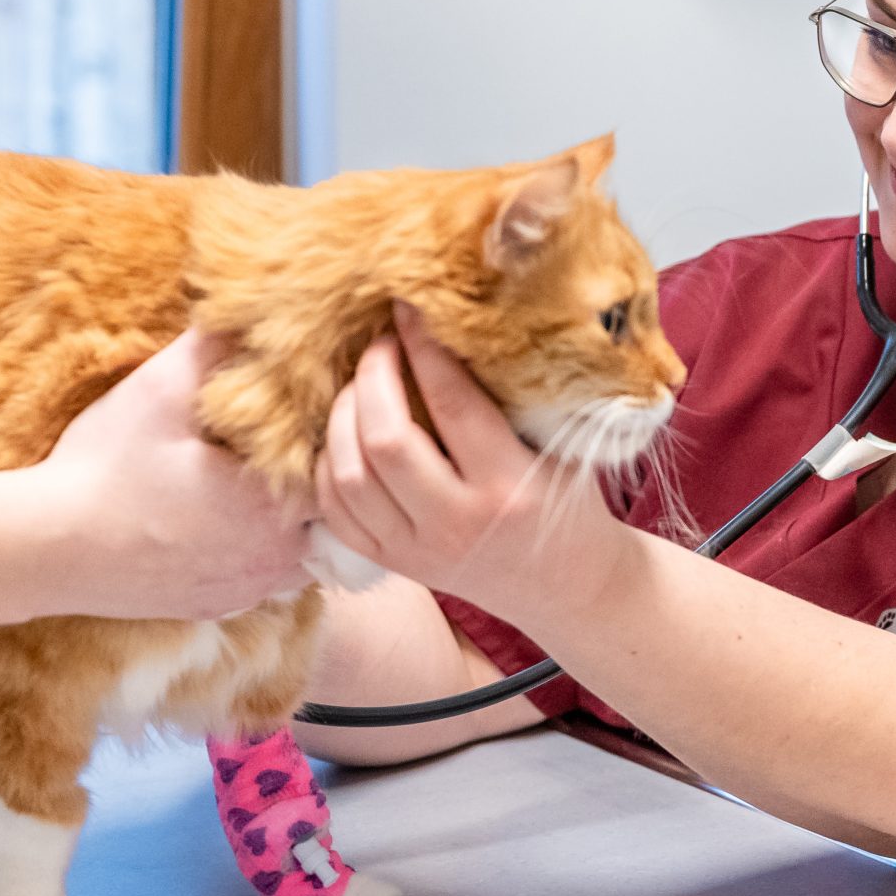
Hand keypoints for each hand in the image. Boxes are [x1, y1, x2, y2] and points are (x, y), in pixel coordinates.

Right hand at [34, 330, 315, 620]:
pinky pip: (262, 576)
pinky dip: (256, 548)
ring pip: (302, 550)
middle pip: (328, 512)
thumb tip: (257, 308)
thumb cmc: (105, 468)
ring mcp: (247, 592)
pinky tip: (223, 516)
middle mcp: (277, 561)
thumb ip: (217, 346)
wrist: (46, 548)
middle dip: (313, 474)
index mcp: (279, 509)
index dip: (330, 431)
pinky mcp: (216, 608)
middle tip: (284, 438)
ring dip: (290, 517)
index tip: (305, 407)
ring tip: (256, 477)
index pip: (340, 465)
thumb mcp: (161, 390)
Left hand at [314, 304, 636, 622]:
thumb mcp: (560, 449)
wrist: (564, 587)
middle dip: (372, 378)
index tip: (410, 309)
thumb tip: (458, 325)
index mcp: (508, 487)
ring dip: (342, 418)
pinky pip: (336, 511)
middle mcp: (457, 524)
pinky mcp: (393, 564)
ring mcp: (418, 549)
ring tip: (360, 386)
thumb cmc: (567, 503)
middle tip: (382, 346)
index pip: (453, 404)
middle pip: (385, 441)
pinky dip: (328, 465)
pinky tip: (345, 434)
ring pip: (348, 476)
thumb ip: (512, 398)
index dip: (424, 347)